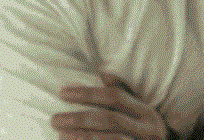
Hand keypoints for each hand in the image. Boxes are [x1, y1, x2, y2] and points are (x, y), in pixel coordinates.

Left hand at [51, 72, 169, 139]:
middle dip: (80, 119)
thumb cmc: (146, 133)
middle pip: (109, 120)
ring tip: (61, 134)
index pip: (114, 97)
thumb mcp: (141, 112)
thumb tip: (103, 70)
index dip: (88, 93)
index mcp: (146, 112)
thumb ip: (123, 93)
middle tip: (55, 119)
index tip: (63, 93)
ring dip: (83, 137)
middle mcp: (148, 129)